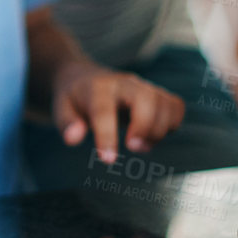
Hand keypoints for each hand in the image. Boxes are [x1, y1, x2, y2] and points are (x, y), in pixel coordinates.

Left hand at [51, 61, 184, 163]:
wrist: (85, 78)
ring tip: (141, 145)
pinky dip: (172, 123)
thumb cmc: (75, 99)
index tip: (108, 159)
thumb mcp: (61, 109)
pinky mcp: (157, 94)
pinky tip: (154, 134)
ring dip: (159, 130)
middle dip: (145, 127)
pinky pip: (176, 106)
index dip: (107, 136)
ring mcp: (144, 86)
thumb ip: (67, 124)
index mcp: (98, 88)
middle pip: (147, 100)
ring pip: (166, 103)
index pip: (104, 110)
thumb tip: (74, 138)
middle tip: (132, 148)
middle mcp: (125, 84)